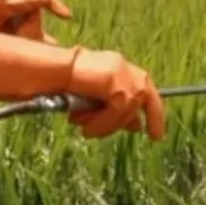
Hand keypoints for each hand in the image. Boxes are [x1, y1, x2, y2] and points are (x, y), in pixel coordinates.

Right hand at [0, 33, 164, 140]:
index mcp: (119, 67)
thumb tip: (136, 126)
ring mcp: (121, 74)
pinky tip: (87, 128)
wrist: (50, 72)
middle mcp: (124, 67)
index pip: (146, 86)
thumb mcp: (95, 99)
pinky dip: (102, 124)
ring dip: (107, 125)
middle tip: (154, 136)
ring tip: (87, 130)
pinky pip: (116, 112)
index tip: (156, 130)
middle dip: (154, 117)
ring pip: (126, 110)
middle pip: (145, 96)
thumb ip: (116, 109)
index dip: (155, 109)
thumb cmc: (64, 84)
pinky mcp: (115, 84)